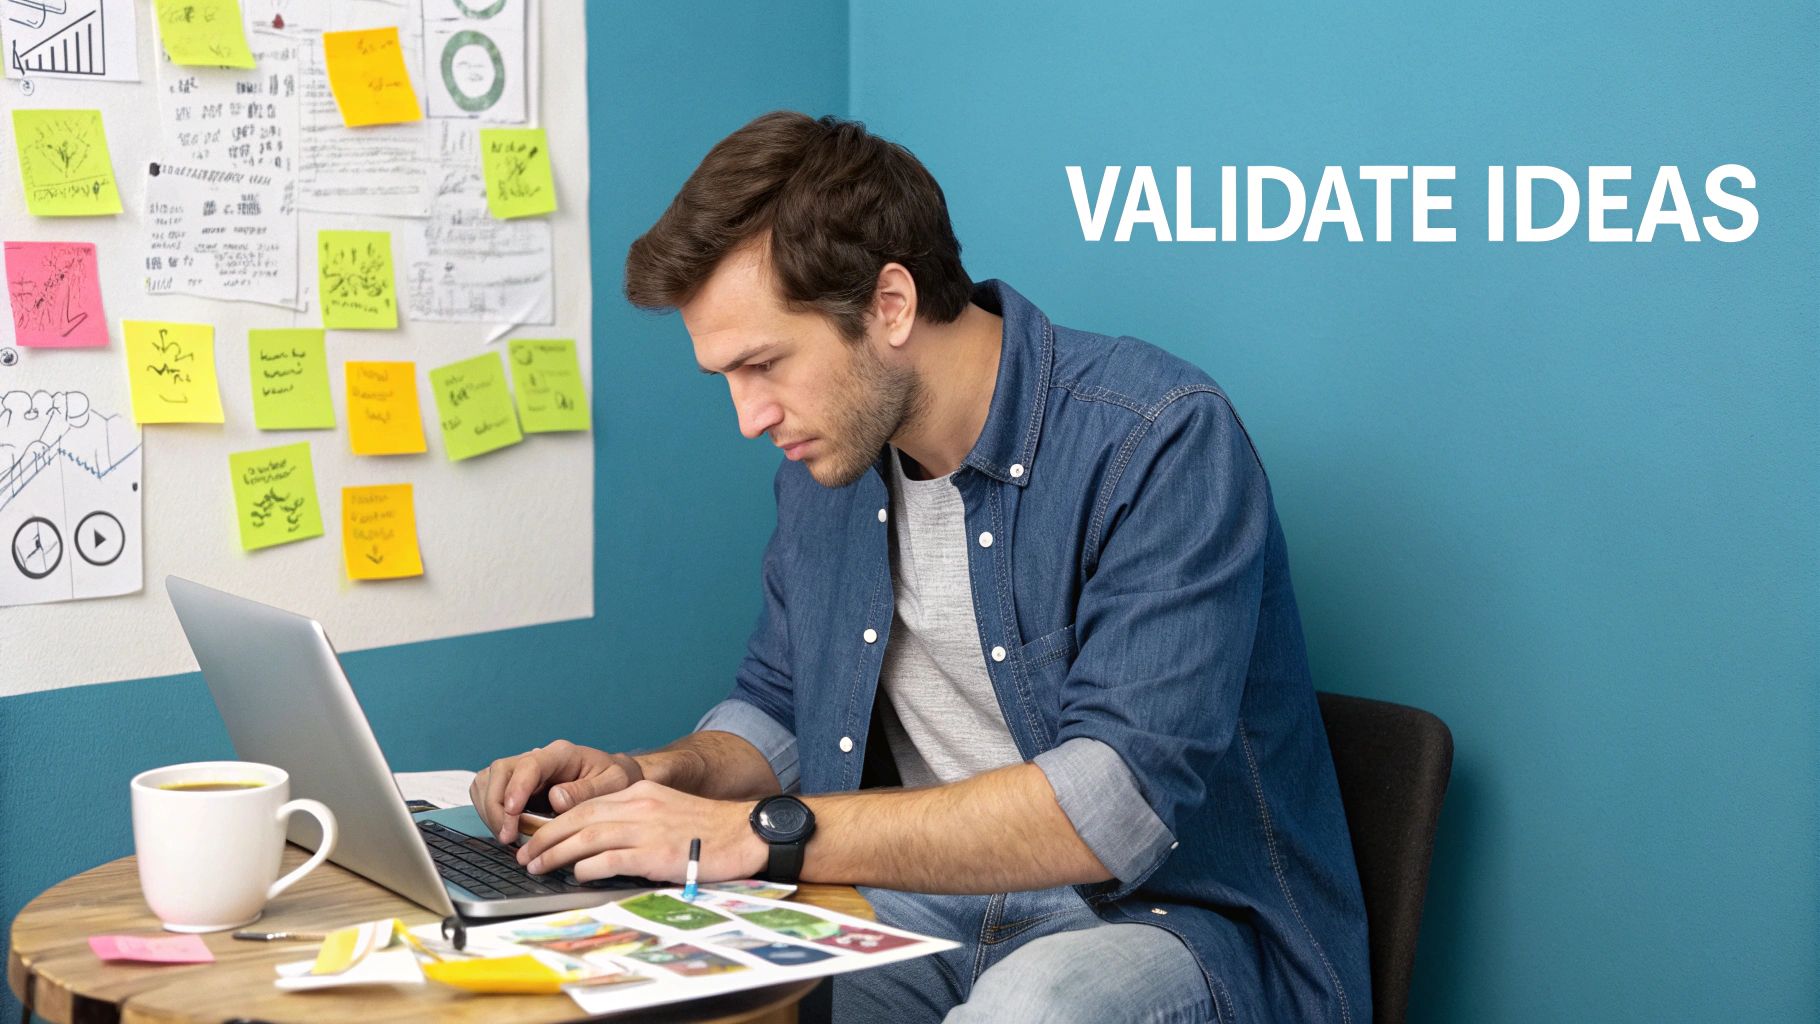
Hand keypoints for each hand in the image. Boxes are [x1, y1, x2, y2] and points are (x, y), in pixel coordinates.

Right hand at [470, 740, 644, 843]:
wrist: (614, 778)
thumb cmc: (615, 779)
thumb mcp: (613, 783)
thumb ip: (587, 791)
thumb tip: (555, 799)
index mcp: (561, 754)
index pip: (529, 765)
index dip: (517, 788)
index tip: (513, 813)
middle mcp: (537, 758)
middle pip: (500, 772)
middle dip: (497, 806)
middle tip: (508, 836)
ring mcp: (524, 772)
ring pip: (488, 780)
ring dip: (490, 810)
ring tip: (506, 836)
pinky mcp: (517, 786)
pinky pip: (489, 792)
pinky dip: (490, 812)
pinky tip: (506, 830)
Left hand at [513, 780, 767, 883]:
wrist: (746, 832)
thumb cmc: (711, 829)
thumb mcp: (669, 810)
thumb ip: (638, 818)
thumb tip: (604, 839)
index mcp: (641, 793)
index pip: (587, 804)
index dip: (557, 821)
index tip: (538, 835)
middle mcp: (639, 805)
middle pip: (579, 818)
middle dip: (546, 836)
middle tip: (525, 853)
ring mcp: (646, 828)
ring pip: (587, 837)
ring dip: (556, 853)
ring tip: (537, 866)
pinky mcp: (655, 853)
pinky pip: (610, 859)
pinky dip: (587, 867)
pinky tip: (575, 874)